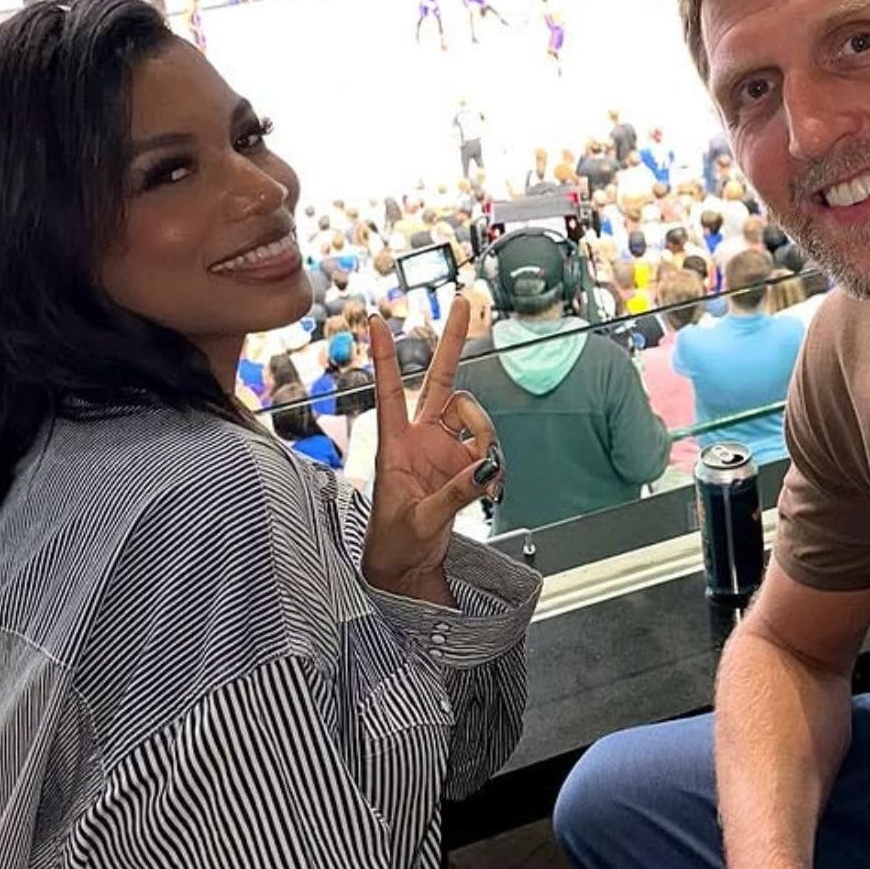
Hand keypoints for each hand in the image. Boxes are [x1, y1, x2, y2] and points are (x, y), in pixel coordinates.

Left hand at [359, 298, 501, 604]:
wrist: (406, 565)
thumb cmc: (394, 542)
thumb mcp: (420, 520)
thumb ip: (455, 493)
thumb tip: (486, 469)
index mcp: (394, 445)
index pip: (389, 391)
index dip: (384, 356)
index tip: (374, 321)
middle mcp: (420, 438)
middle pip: (441, 380)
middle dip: (452, 342)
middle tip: (462, 303)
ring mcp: (445, 449)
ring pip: (475, 417)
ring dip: (487, 437)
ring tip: (486, 476)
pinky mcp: (464, 466)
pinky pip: (489, 451)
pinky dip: (495, 467)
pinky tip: (490, 489)